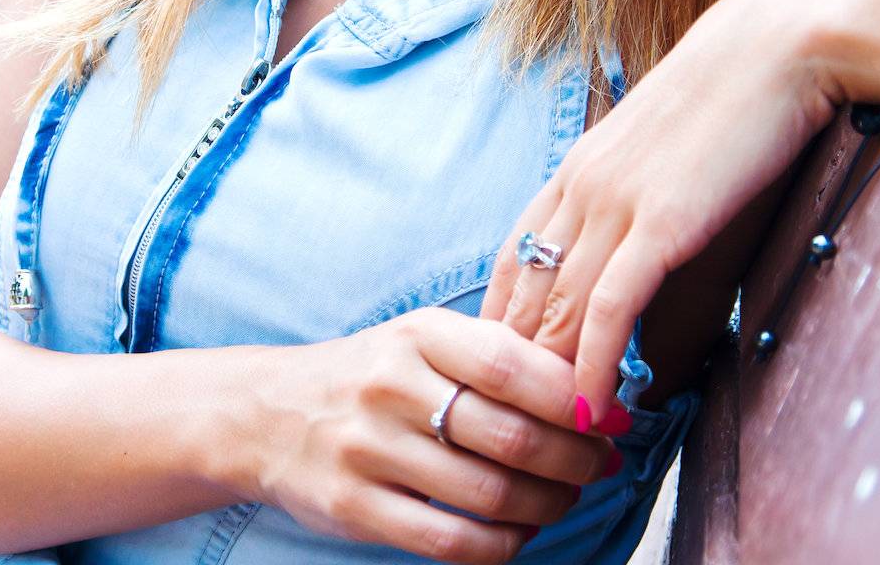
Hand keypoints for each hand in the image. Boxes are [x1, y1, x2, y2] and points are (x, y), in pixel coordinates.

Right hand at [233, 307, 623, 563]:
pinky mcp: (355, 507)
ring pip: (488, 494)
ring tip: (566, 498)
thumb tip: (593, 389)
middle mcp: (393, 385)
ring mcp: (370, 449)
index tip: (611, 415)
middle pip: (510, 436)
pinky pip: (450, 542)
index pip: (511, 364)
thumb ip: (497, 356)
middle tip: (601, 464)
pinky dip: (502, 544)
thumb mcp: (424, 341)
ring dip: (548, 505)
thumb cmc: (374, 372)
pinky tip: (519, 532)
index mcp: (418, 334)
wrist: (268, 412)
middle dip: (575, 459)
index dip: (574, 396)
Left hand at [479, 0, 853, 427]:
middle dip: (515, 363)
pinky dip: (592, 364)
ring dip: (549, 379)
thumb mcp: (663, 141)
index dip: (504, 316)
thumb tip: (646, 232)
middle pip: (527, 292)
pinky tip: (591, 405)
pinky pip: (608, 309)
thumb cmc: (731, 89)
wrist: (774, 44)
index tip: (502, 365)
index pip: (517, 254)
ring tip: (548, 436)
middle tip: (515, 419)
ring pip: (556, 308)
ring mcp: (613, 203)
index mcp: (579, 164)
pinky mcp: (658, 222)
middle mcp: (580, 184)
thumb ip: (641, 186)